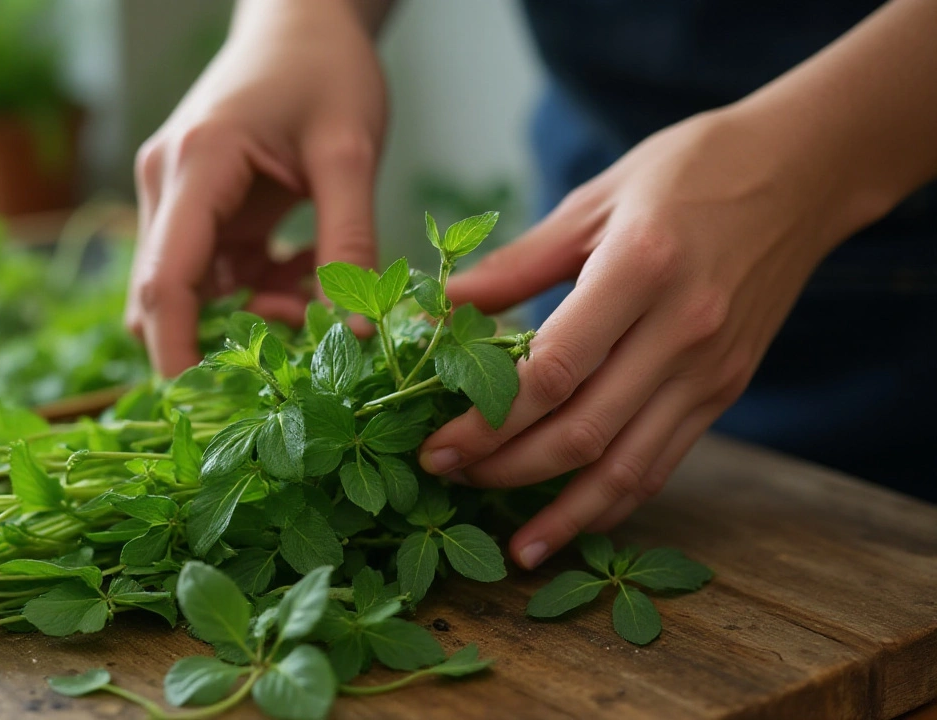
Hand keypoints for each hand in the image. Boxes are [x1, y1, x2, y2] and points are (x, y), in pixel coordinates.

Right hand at [127, 0, 387, 375]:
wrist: (302, 18)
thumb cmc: (325, 70)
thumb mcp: (350, 155)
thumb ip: (350, 245)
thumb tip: (355, 335)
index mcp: (196, 166)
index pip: (164, 281)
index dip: (176, 354)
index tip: (206, 410)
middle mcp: (168, 185)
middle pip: (165, 296)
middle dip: (222, 341)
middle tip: (296, 358)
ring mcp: (177, 197)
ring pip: (195, 290)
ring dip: (253, 314)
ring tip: (319, 299)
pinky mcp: (198, 206)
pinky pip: (219, 273)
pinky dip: (262, 290)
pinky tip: (309, 272)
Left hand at [418, 106, 877, 569]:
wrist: (801, 173)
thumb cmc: (687, 172)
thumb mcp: (594, 200)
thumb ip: (516, 264)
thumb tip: (440, 308)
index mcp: (640, 269)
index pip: (553, 371)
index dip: (488, 421)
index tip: (437, 444)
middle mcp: (682, 330)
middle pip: (583, 431)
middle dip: (506, 468)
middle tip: (446, 477)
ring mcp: (710, 370)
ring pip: (628, 467)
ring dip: (563, 512)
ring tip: (512, 544)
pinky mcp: (725, 390)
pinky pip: (664, 462)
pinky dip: (616, 501)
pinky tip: (574, 521)